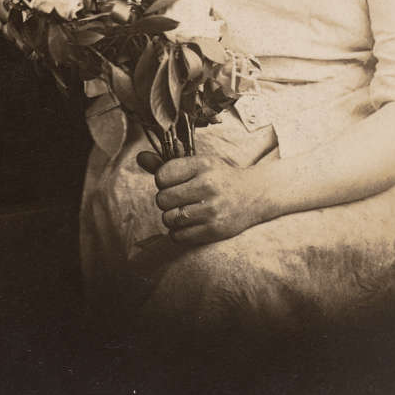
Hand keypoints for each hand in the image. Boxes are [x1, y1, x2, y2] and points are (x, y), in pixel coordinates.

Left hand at [153, 154, 271, 245]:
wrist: (255, 195)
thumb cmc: (220, 177)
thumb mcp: (198, 164)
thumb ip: (167, 164)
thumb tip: (139, 158)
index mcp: (202, 164)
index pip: (162, 176)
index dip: (163, 181)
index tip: (173, 182)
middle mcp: (208, 185)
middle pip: (162, 199)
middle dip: (166, 201)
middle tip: (179, 199)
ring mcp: (212, 209)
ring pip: (169, 219)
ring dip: (171, 218)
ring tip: (184, 211)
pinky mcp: (215, 230)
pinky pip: (178, 236)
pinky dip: (179, 232)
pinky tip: (190, 224)